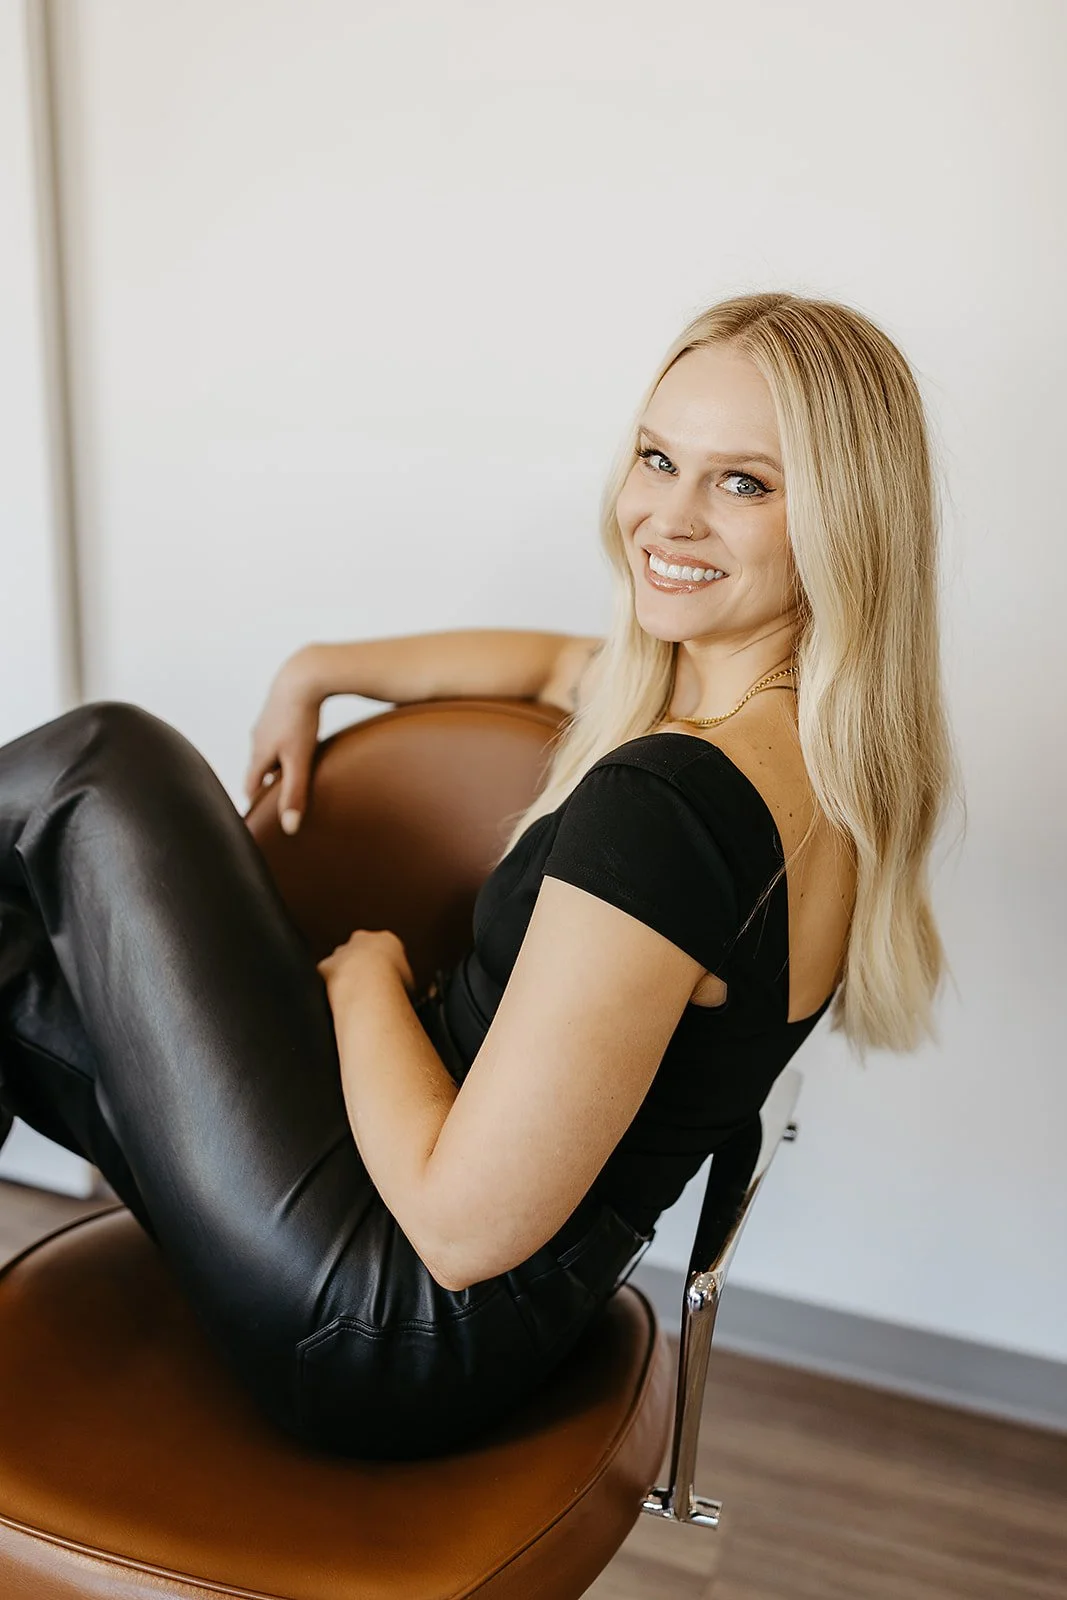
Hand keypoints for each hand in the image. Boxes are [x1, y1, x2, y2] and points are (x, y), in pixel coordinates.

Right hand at [244, 651, 322, 835]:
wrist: (304, 674)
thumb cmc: (300, 717)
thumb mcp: (299, 760)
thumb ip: (295, 794)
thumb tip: (289, 829)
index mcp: (259, 754)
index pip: (251, 787)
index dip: (255, 803)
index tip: (257, 818)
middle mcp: (258, 738)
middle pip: (259, 768)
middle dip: (266, 784)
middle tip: (274, 800)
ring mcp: (267, 721)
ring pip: (269, 749)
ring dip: (276, 763)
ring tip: (290, 775)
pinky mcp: (280, 707)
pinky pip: (279, 732)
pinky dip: (285, 744)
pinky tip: (299, 743)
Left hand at [317, 929, 416, 998]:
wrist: (369, 988)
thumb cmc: (392, 985)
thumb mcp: (411, 981)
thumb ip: (406, 981)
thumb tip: (409, 997)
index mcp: (387, 939)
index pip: (387, 947)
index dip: (387, 965)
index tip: (388, 980)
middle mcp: (362, 940)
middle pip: (362, 949)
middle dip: (364, 964)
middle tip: (371, 986)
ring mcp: (343, 952)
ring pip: (341, 961)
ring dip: (346, 974)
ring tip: (355, 996)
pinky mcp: (326, 966)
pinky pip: (326, 975)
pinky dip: (330, 985)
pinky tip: (338, 999)